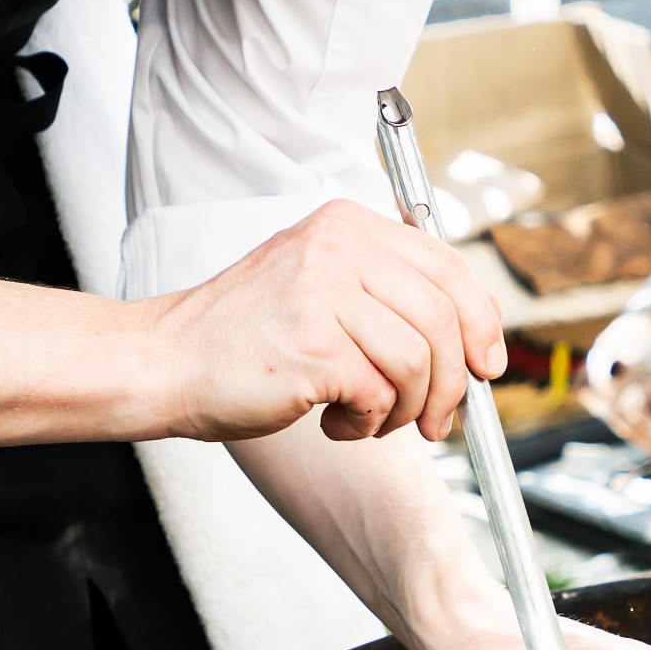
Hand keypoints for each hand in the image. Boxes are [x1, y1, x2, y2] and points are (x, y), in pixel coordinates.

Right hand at [150, 200, 506, 444]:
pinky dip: (368, 424)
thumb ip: (386, 293)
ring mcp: (325, 292)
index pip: (447, 268)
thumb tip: (474, 331)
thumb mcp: (319, 286)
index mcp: (346, 225)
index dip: (481, 323)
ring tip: (369, 421)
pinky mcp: (315, 345)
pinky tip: (333, 423)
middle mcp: (339, 247)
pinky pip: (380, 394)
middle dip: (453, 382)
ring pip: (419, 361)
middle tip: (438, 421)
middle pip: (443, 316)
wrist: (163, 362)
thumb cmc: (242, 338)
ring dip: (406, 410)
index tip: (487, 365)